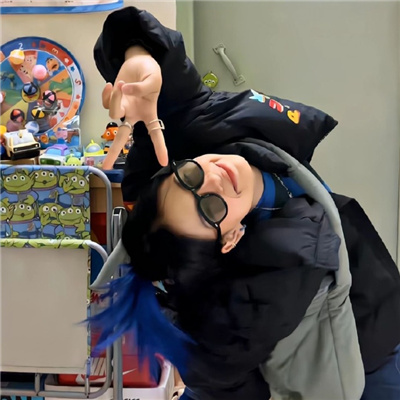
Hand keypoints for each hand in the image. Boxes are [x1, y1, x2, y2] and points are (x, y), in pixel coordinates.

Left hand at [102, 47, 167, 165]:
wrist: (139, 61)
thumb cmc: (150, 73)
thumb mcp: (153, 79)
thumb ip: (141, 88)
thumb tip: (125, 91)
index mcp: (149, 114)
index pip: (156, 134)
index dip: (160, 147)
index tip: (163, 162)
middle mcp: (135, 115)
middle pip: (124, 137)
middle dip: (114, 151)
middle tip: (106, 167)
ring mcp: (123, 108)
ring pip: (113, 114)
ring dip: (115, 100)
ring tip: (121, 84)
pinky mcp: (113, 100)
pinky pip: (106, 103)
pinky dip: (107, 94)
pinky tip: (112, 85)